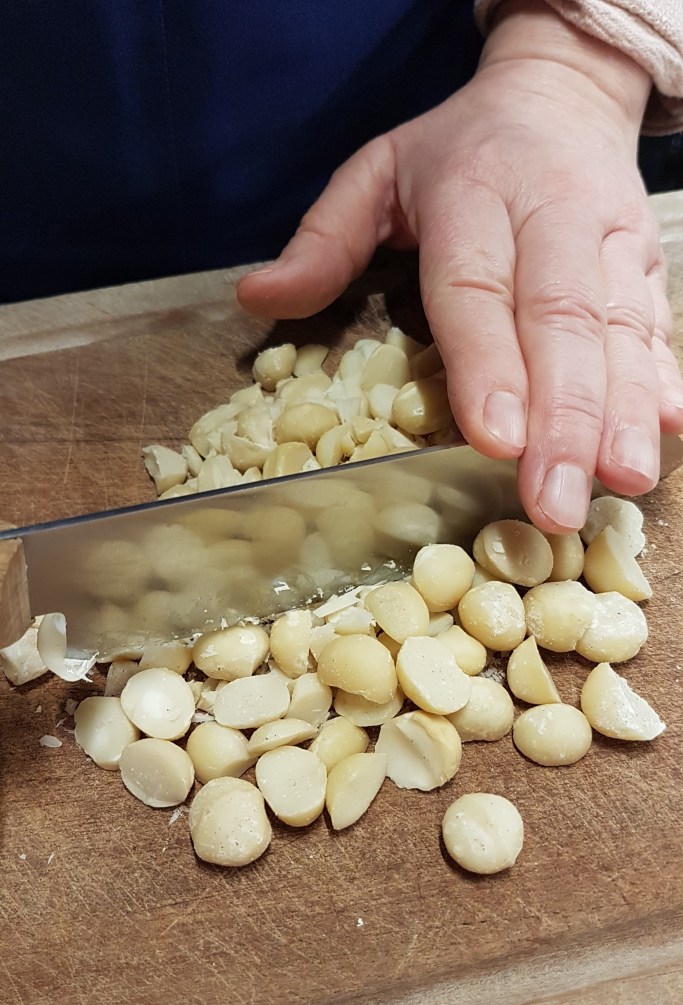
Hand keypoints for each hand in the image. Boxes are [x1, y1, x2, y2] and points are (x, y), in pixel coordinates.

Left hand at [238, 0, 682, 530]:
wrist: (560, 96)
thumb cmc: (457, 152)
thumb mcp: (375, 173)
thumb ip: (323, 239)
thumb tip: (257, 298)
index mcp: (471, 195)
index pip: (478, 289)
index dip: (490, 365)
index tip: (496, 439)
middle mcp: (549, 216)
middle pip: (561, 321)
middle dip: (563, 416)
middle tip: (552, 498)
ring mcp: (608, 241)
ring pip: (618, 330)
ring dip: (618, 412)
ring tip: (617, 481)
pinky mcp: (644, 264)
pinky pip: (656, 324)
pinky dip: (662, 378)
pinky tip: (667, 430)